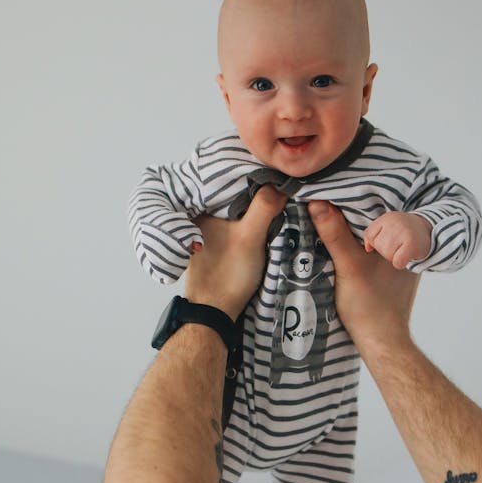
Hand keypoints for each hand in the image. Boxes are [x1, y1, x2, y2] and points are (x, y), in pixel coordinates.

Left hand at [184, 186, 286, 319]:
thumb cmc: (227, 275)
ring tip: (277, 196)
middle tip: (282, 183)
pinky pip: (233, 222)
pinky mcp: (215, 242)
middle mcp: (199, 215)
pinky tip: (263, 219)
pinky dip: (247, 219)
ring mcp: (206, 229)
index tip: (277, 171)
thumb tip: (281, 182)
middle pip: (233, 192)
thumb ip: (264, 207)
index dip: (254, 173)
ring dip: (252, 205)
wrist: (213, 311)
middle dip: (255, 189)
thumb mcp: (250, 237)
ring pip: (234, 208)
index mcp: (201, 207)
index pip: (230, 178)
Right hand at [308, 200, 419, 351]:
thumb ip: (335, 234)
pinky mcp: (392, 268)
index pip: (384, 206)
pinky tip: (342, 236)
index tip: (337, 187)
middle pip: (380, 217)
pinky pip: (375, 245)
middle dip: (357, 208)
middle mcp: (410, 245)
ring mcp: (401, 258)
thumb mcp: (348, 265)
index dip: (360, 195)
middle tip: (330, 196)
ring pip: (377, 231)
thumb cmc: (370, 306)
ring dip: (357, 224)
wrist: (381, 341)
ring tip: (333, 210)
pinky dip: (360, 239)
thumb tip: (317, 203)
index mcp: (408, 239)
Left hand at [363, 211, 431, 267]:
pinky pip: (397, 262)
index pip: (369, 235)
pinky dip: (401, 263)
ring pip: (387, 254)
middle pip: (378, 246)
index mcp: (387, 217)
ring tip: (404, 249)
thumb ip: (371, 235)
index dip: (377, 242)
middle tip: (399, 244)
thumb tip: (368, 249)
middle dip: (387, 249)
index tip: (390, 238)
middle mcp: (396, 222)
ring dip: (395, 256)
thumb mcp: (387, 227)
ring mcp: (405, 232)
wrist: (430, 231)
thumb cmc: (404, 232)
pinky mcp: (413, 245)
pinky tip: (408, 256)